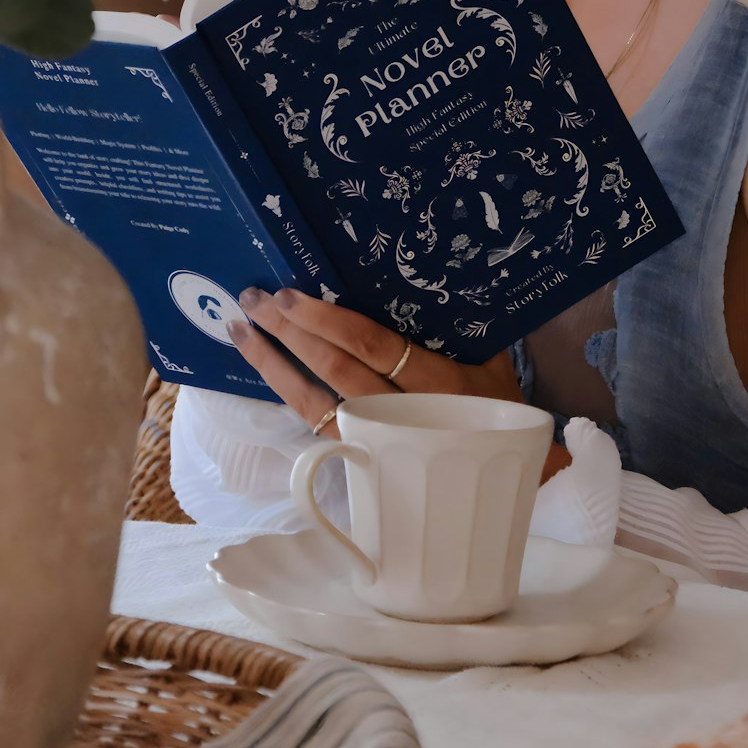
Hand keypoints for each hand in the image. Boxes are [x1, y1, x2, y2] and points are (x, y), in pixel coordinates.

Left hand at [227, 286, 523, 440]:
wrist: (505, 477)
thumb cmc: (499, 408)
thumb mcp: (493, 362)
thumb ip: (462, 324)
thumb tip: (434, 271)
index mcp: (438, 382)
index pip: (372, 346)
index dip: (328, 322)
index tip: (292, 295)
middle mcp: (403, 411)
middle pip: (334, 369)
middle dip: (289, 332)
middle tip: (254, 300)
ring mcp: (378, 438)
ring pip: (314, 401)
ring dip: (274, 364)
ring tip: (242, 332)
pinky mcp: (362, 456)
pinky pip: (316, 424)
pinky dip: (287, 394)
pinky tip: (265, 368)